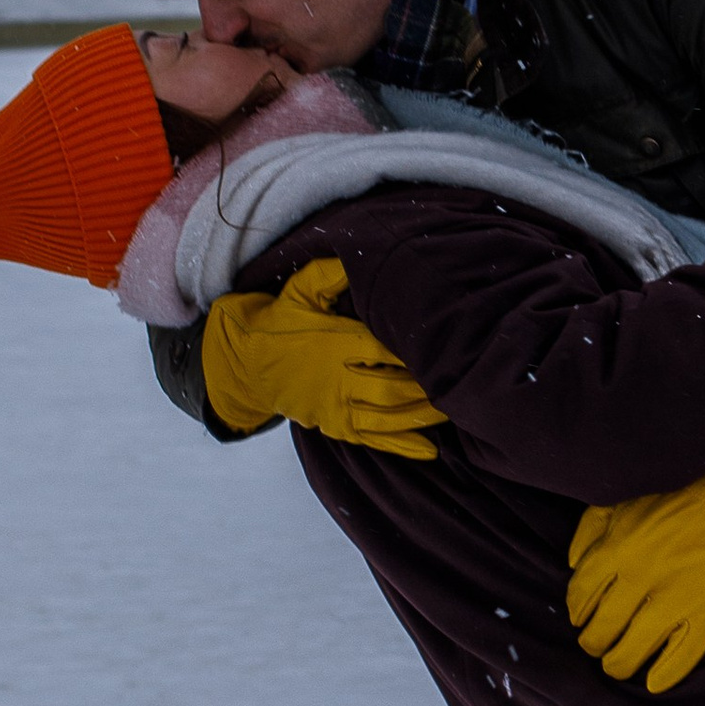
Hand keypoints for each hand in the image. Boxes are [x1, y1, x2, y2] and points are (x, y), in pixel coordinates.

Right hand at [200, 256, 448, 453]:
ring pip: (388, 415)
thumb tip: (352, 255)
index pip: (383, 348)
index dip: (414, 350)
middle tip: (461, 381)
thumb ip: (326, 274)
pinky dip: (403, 446)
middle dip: (427, 387)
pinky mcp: (334, 426)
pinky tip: (430, 449)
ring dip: (423, 415)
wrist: (243, 364)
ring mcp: (336, 406)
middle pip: (392, 386)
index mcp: (334, 341)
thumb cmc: (277, 322)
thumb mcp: (297, 291)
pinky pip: (373, 440)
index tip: (444, 345)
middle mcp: (337, 378)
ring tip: (454, 410)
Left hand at [567, 427, 704, 692]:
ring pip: (632, 650)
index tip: (581, 619)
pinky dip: (665, 674)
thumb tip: (573, 566)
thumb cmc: (673, 497)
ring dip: (618, 663)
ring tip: (617, 663)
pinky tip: (653, 682)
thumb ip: (589, 530)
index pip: (580, 597)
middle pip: (600, 630)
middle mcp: (640, 579)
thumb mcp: (620, 501)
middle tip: (597, 644)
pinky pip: (682, 656)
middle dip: (593, 643)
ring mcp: (675, 600)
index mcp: (617, 550)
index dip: (577, 613)